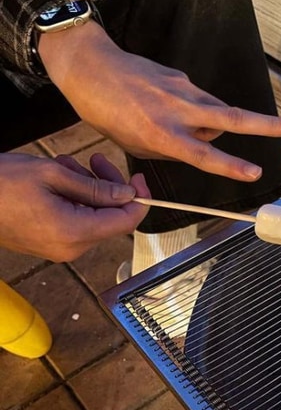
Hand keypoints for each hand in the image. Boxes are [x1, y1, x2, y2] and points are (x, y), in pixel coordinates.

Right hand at [0, 152, 148, 260]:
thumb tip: (127, 195)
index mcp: (75, 232)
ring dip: (88, 190)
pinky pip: (78, 223)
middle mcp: (71, 248)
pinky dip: (75, 200)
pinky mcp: (51, 244)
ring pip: (94, 218)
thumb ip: (96, 188)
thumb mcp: (53, 174)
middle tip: (95, 161)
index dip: (138, 199)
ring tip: (65, 167)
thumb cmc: (1, 183)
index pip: (126, 221)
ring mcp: (61, 249)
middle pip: (111, 219)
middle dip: (108, 187)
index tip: (138, 178)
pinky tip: (57, 180)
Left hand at [39, 21, 280, 180]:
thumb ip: (173, 147)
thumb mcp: (135, 143)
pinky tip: (165, 107)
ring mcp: (183, 89)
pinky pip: (198, 102)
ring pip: (215, 112)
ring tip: (171, 123)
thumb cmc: (107, 113)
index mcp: (162, 134)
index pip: (204, 154)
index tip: (255, 172)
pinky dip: (192, 111)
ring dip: (213, 124)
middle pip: (233, 118)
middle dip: (269, 125)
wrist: (89, 67)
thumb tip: (205, 142)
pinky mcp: (181, 78)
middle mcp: (178, 110)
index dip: (231, 166)